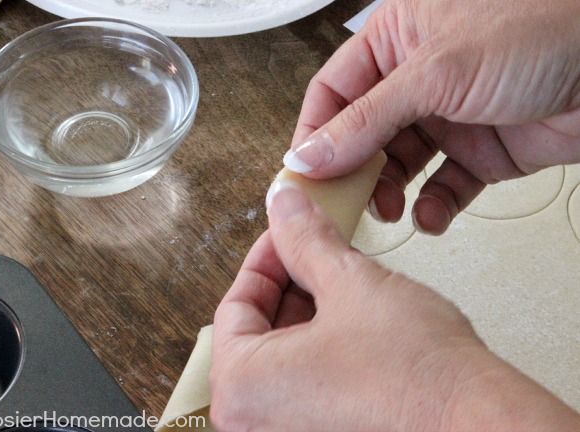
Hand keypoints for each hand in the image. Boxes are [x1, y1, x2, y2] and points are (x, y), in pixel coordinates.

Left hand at [210, 186, 579, 430]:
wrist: (482, 424)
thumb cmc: (417, 377)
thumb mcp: (351, 283)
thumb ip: (305, 239)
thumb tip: (285, 209)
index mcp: (241, 388)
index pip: (235, 304)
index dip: (266, 256)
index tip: (286, 235)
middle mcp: (256, 422)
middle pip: (259, 330)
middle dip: (291, 283)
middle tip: (317, 251)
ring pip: (285, 355)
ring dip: (310, 311)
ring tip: (344, 284)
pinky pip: (308, 381)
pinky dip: (324, 346)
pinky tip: (355, 323)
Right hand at [285, 0, 579, 234]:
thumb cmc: (544, 29)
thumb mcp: (437, 71)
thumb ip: (367, 119)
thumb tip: (311, 154)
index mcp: (397, 40)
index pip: (333, 93)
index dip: (313, 135)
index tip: (302, 176)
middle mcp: (418, 80)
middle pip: (362, 135)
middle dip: (351, 173)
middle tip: (341, 204)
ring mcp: (449, 117)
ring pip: (399, 167)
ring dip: (389, 194)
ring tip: (388, 211)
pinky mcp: (480, 151)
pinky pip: (443, 186)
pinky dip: (434, 206)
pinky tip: (430, 215)